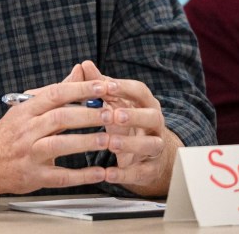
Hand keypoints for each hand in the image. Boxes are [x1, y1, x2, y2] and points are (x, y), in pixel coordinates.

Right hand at [0, 79, 113, 198]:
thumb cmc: (11, 133)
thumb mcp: (28, 108)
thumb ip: (56, 92)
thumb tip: (79, 71)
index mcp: (26, 109)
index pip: (56, 94)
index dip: (80, 89)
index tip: (103, 86)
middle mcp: (27, 129)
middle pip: (61, 118)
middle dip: (89, 115)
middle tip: (112, 114)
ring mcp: (29, 154)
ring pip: (60, 145)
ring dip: (87, 142)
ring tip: (109, 140)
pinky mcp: (34, 176)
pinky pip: (61, 176)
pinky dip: (82, 175)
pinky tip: (100, 172)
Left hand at [78, 60, 180, 195]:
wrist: (142, 154)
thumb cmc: (122, 120)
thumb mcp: (111, 102)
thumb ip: (97, 85)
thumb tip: (84, 64)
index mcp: (144, 103)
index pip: (140, 91)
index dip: (124, 88)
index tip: (106, 85)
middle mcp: (154, 123)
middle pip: (153, 117)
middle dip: (134, 115)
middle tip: (114, 115)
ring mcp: (155, 146)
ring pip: (152, 144)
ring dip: (131, 144)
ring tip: (110, 143)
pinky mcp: (150, 169)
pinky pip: (142, 172)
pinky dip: (125, 173)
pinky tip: (108, 173)